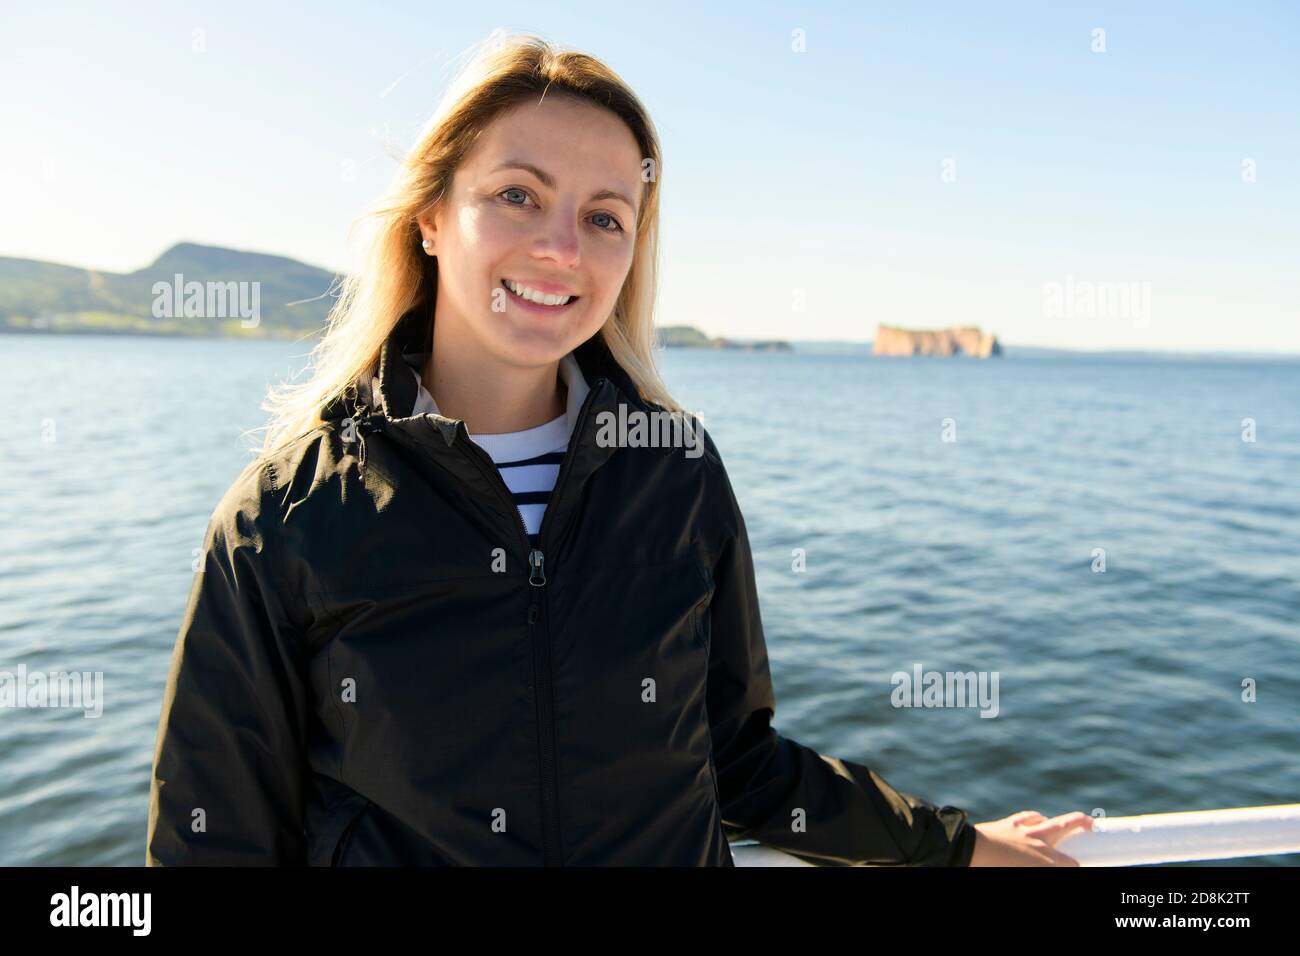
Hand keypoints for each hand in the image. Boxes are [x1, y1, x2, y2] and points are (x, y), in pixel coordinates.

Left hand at [968, 810, 1094, 865]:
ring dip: (1069, 820)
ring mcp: (1026, 831)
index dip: (1077, 864)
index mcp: (1046, 863)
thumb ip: (1044, 868)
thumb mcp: (1028, 873)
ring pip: (1054, 821)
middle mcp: (1041, 844)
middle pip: (1068, 830)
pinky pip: (1029, 818)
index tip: (1081, 863)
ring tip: (1081, 820)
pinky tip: (1040, 819)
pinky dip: (1037, 819)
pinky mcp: (1010, 824)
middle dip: (1083, 825)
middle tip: (1093, 824)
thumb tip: (1055, 864)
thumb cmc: (995, 870)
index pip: (1072, 864)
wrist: (969, 853)